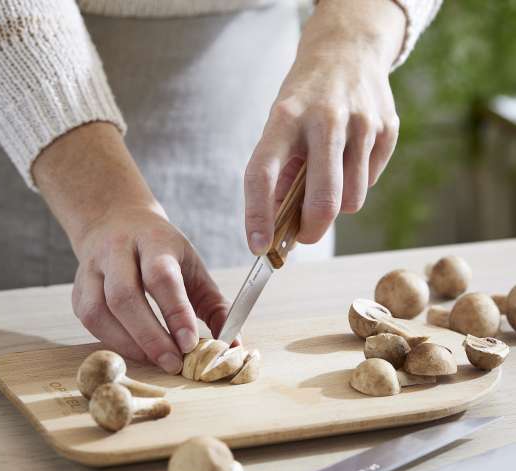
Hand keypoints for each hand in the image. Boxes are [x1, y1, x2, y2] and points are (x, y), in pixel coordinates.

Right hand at [71, 204, 228, 372]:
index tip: (189, 344)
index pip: (161, 276)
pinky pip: (88, 319)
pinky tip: (134, 350)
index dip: (175, 312)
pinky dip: (111, 340)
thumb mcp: (194, 267)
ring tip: (155, 361)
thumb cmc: (162, 250)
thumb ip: (216, 306)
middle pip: (124, 296)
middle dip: (150, 336)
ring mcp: (92, 268)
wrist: (117, 221)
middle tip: (173, 363)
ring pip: (99, 310)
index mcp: (154, 240)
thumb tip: (233, 346)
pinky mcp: (78, 288)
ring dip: (128, 343)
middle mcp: (118, 250)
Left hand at [244, 0, 405, 253]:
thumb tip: (276, 226)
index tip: (258, 246)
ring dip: (337, 205)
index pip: (263, 174)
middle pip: (323, 200)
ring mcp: (361, 123)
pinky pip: (370, 183)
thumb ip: (279, 174)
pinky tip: (350, 157)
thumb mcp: (279, 126)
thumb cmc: (304, 100)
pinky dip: (357, 182)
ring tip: (328, 179)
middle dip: (311, 231)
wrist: (347, 50)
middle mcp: (325, 119)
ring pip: (351, 201)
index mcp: (285, 118)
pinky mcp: (386, 128)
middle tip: (303, 235)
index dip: (258, 216)